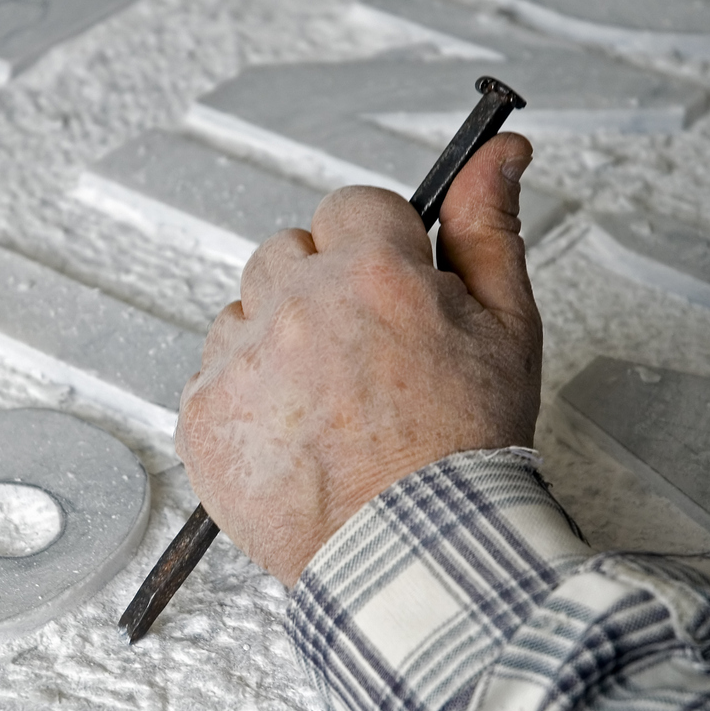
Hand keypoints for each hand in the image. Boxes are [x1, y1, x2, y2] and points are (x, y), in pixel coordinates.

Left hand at [175, 133, 540, 585]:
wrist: (414, 555)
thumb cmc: (465, 453)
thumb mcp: (507, 328)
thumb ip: (490, 228)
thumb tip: (499, 155)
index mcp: (370, 273)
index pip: (352, 207)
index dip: (378, 250)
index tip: (390, 289)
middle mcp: (294, 306)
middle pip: (289, 253)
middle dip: (322, 289)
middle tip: (362, 356)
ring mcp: (240, 362)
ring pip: (246, 312)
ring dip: (278, 341)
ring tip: (328, 405)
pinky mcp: (201, 415)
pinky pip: (213, 374)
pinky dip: (245, 397)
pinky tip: (293, 435)